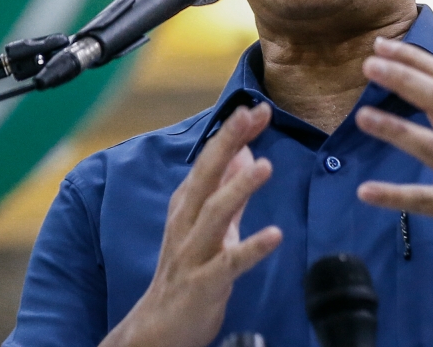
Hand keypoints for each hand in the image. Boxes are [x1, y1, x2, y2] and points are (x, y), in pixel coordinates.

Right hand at [102, 103, 282, 346]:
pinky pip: (229, 263)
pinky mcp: (203, 283)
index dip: (232, 134)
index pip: (210, 161)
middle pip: (205, 176)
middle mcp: (186, 223)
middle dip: (227, 143)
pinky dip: (251, 247)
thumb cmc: (186, 271)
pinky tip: (275, 234)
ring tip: (265, 165)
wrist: (156, 328)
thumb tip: (245, 151)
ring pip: (214, 215)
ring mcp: (193, 253)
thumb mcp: (210, 224)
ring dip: (238, 188)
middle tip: (250, 114)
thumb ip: (228, 190)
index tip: (256, 107)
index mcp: (188, 205)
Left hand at [356, 38, 432, 346]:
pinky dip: (392, 194)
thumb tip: (418, 84)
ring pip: (431, 145)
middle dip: (404, 78)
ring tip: (362, 117)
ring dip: (395, 129)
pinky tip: (365, 191)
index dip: (414, 59)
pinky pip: (422, 200)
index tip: (381, 44)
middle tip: (370, 65)